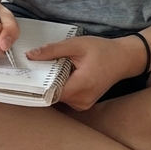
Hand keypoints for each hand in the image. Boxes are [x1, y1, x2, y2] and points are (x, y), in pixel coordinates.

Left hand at [26, 34, 144, 110]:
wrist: (124, 59)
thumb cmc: (102, 50)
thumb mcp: (76, 44)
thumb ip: (52, 50)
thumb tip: (30, 55)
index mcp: (81, 86)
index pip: (49, 92)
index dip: (36, 83)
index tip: (26, 73)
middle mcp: (82, 100)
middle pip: (52, 94)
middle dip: (43, 81)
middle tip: (36, 65)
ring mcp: (83, 104)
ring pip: (57, 96)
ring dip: (53, 83)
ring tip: (54, 67)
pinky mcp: (83, 104)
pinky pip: (65, 97)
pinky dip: (60, 86)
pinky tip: (63, 73)